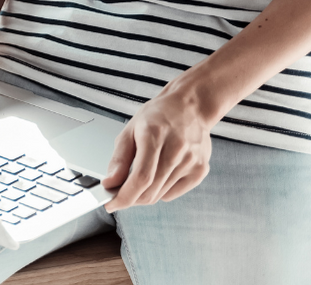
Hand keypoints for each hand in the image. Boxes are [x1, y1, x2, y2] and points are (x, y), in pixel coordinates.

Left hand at [101, 83, 213, 211]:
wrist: (190, 107)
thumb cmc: (158, 116)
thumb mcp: (130, 130)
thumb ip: (119, 158)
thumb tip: (110, 182)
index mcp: (154, 136)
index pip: (141, 178)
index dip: (124, 196)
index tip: (111, 203)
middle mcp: (176, 150)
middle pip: (151, 190)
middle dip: (130, 198)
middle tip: (118, 194)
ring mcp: (191, 162)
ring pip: (161, 195)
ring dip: (144, 195)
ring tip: (136, 182)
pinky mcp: (200, 170)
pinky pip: (174, 193)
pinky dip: (160, 192)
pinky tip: (157, 176)